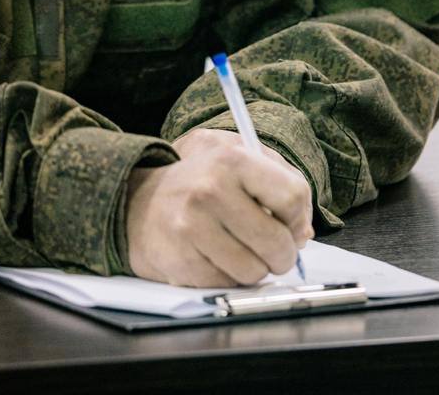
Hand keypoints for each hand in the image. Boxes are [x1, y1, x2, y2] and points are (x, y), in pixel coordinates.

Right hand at [125, 128, 313, 287]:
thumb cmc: (196, 178)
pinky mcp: (182, 260)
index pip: (292, 196)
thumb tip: (304, 230)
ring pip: (256, 271)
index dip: (298, 218)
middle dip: (282, 253)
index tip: (289, 224)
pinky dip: (228, 276)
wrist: (134, 201)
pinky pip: (228, 284)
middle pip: (278, 242)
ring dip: (254, 267)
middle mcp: (211, 191)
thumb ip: (278, 178)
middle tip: (270, 247)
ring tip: (237, 248)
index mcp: (230, 159)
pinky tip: (213, 255)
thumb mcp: (233, 154)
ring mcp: (193, 228)